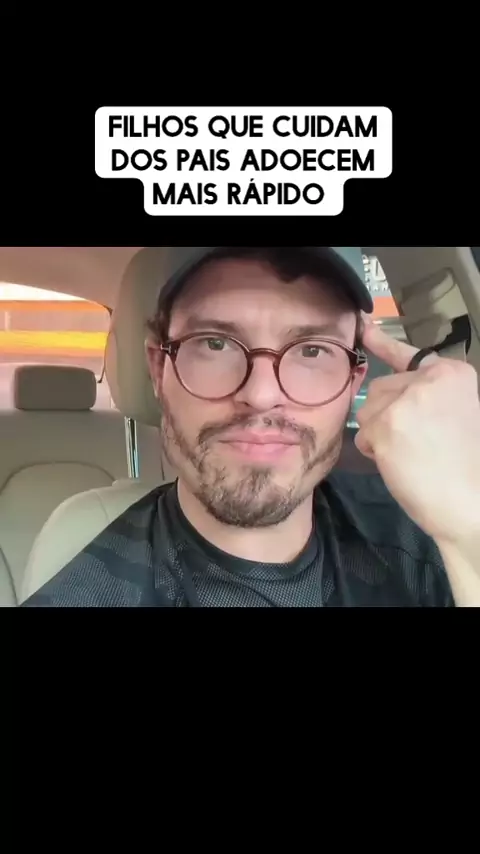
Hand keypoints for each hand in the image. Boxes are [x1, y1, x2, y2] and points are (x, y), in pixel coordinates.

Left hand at [355, 318, 479, 547]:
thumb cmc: (465, 464)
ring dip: (379, 434)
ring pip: (369, 410)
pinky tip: (401, 463)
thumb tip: (384, 390)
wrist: (472, 501)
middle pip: (380, 388)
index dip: (382, 343)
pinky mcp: (388, 423)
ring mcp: (407, 399)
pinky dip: (374, 452)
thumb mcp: (456, 413)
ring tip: (411, 454)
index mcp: (452, 373)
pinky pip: (363, 434)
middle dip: (387, 414)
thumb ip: (427, 395)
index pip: (408, 354)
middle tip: (415, 443)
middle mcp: (429, 378)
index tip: (363, 327)